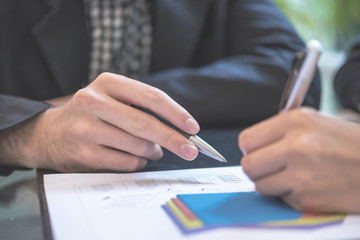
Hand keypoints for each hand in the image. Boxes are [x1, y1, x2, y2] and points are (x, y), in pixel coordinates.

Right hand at [0, 73, 199, 171]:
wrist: (48, 133)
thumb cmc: (90, 115)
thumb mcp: (111, 98)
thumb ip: (141, 108)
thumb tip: (179, 131)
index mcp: (107, 83)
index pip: (151, 96)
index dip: (176, 113)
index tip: (192, 127)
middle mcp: (94, 102)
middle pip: (145, 124)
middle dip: (174, 139)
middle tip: (191, 150)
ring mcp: (86, 129)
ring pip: (138, 146)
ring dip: (153, 152)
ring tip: (152, 151)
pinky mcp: (84, 154)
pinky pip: (127, 163)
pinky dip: (138, 163)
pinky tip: (135, 158)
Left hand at [238, 107, 359, 212]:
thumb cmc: (350, 144)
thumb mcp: (314, 122)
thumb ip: (280, 130)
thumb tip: (253, 144)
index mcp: (294, 122)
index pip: (246, 140)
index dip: (250, 148)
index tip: (257, 151)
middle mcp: (295, 146)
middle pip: (248, 165)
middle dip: (256, 168)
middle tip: (269, 166)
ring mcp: (301, 175)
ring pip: (260, 185)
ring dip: (271, 183)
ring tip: (290, 175)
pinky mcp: (307, 198)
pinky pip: (281, 198)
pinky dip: (290, 194)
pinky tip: (308, 185)